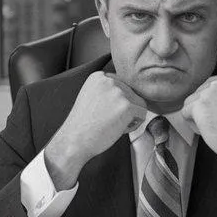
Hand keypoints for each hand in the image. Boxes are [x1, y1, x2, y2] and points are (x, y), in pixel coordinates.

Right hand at [44, 72, 146, 188]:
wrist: (74, 141)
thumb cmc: (83, 125)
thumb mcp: (91, 97)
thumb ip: (108, 90)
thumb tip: (131, 92)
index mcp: (99, 76)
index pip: (122, 85)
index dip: (116, 102)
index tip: (102, 112)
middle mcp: (109, 80)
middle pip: (131, 94)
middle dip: (123, 109)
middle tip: (105, 120)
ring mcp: (119, 92)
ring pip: (138, 103)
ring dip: (129, 117)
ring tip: (111, 124)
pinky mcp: (127, 106)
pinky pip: (142, 114)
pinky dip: (133, 125)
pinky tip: (117, 128)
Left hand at [182, 74, 216, 192]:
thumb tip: (203, 96)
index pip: (207, 87)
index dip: (212, 105)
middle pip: (197, 95)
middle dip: (204, 110)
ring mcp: (208, 92)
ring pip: (189, 104)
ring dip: (198, 117)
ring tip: (216, 126)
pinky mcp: (198, 105)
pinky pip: (184, 114)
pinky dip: (193, 125)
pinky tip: (209, 130)